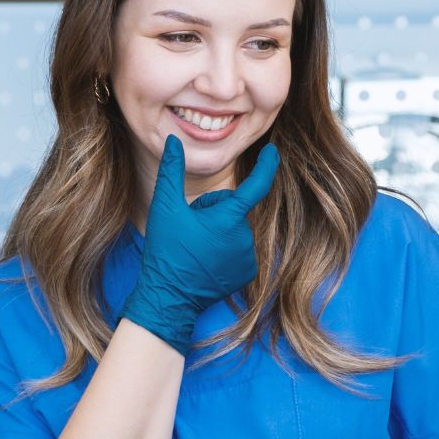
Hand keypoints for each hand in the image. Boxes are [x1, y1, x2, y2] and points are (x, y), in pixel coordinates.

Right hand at [120, 135, 279, 354]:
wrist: (169, 297)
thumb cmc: (166, 251)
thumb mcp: (164, 207)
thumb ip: (171, 170)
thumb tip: (173, 141)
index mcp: (229, 217)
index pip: (257, 184)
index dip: (267, 165)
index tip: (273, 152)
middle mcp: (245, 236)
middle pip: (233, 209)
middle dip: (214, 211)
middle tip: (190, 228)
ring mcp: (248, 257)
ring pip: (234, 230)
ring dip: (218, 232)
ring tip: (195, 247)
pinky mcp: (247, 273)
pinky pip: (239, 250)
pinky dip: (224, 251)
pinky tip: (206, 260)